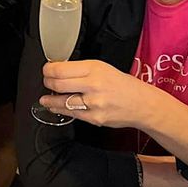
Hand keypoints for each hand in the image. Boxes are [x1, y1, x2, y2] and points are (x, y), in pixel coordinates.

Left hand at [38, 60, 155, 128]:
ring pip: (62, 102)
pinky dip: (60, 110)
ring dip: (49, 100)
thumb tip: (58, 71)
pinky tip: (57, 107)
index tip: (46, 70)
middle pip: (58, 84)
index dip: (48, 70)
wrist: (142, 104)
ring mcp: (94, 103)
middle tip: (46, 82)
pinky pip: (71, 114)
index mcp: (95, 68)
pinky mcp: (95, 118)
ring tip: (45, 99)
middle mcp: (93, 84)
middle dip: (47, 83)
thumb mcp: (103, 68)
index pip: (60, 69)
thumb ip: (81, 70)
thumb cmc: (122, 84)